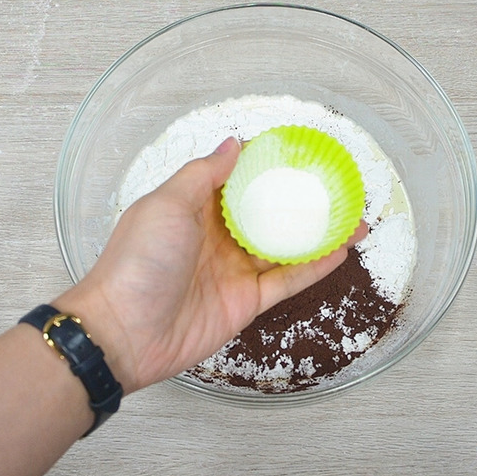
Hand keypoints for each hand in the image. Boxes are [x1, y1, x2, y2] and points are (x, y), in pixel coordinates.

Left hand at [56, 137, 367, 393]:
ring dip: (318, 234)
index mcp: (197, 207)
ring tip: (352, 218)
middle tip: (336, 187)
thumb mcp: (166, 203)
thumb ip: (203, 174)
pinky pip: (287, 280)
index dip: (269, 165)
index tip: (301, 151)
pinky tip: (339, 251)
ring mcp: (235, 269)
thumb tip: (234, 142)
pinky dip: (313, 268)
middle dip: (301, 200)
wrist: (124, 333)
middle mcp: (219, 236)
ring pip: (285, 247)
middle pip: (269, 213)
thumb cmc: (139, 259)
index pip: (239, 179)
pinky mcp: (247, 300)